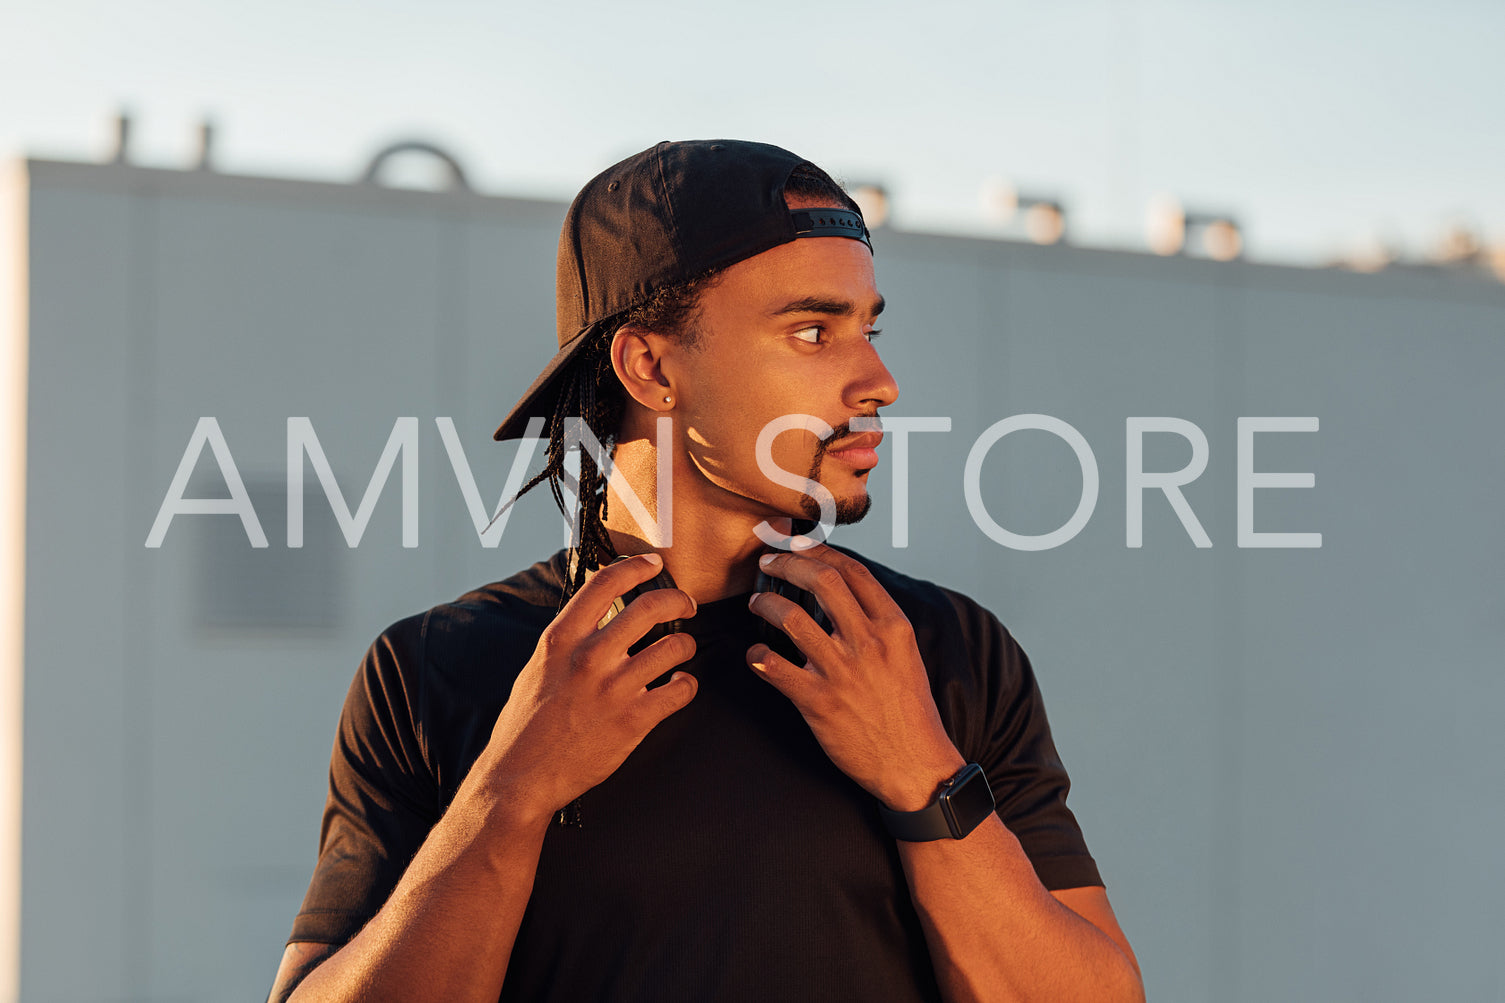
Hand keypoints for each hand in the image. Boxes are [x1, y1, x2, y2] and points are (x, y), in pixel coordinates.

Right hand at [479, 554, 698, 818]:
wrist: (520, 777)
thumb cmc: (526, 724)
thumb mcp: (538, 667)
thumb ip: (568, 639)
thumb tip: (597, 613)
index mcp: (561, 640)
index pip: (604, 583)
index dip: (635, 567)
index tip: (653, 564)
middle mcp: (589, 658)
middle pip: (649, 607)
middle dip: (678, 599)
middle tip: (686, 604)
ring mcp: (613, 689)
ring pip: (674, 646)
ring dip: (686, 644)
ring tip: (682, 649)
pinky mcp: (633, 720)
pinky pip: (681, 690)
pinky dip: (687, 684)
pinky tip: (679, 685)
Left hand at [747, 545, 964, 810]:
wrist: (915, 766)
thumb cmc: (908, 712)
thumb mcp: (905, 655)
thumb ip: (877, 623)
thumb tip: (843, 593)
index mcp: (893, 627)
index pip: (853, 571)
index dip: (818, 551)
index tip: (797, 546)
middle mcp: (869, 642)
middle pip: (821, 580)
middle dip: (787, 564)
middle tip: (767, 564)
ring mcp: (842, 671)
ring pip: (791, 617)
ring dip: (766, 604)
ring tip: (756, 604)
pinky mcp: (819, 702)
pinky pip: (775, 667)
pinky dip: (758, 656)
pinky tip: (756, 656)